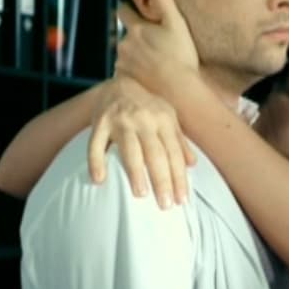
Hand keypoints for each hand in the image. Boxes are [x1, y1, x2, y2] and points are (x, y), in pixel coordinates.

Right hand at [87, 76, 195, 207]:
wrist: (121, 82)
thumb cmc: (148, 106)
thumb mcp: (169, 117)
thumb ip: (179, 141)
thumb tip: (192, 164)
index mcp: (163, 120)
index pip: (174, 153)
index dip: (179, 177)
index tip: (182, 199)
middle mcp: (144, 120)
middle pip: (155, 154)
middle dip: (162, 180)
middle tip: (165, 205)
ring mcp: (121, 120)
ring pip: (130, 150)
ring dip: (135, 173)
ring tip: (141, 195)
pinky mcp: (99, 122)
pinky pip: (95, 144)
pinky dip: (96, 162)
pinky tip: (99, 180)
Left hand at [115, 0, 198, 97]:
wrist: (179, 91)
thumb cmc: (180, 57)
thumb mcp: (176, 23)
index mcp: (135, 28)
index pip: (123, 10)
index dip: (130, 9)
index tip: (138, 12)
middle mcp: (124, 44)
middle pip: (126, 34)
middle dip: (137, 36)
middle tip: (156, 43)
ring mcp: (122, 63)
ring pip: (125, 53)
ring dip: (135, 54)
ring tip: (155, 62)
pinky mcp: (123, 80)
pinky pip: (125, 71)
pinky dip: (134, 71)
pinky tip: (149, 75)